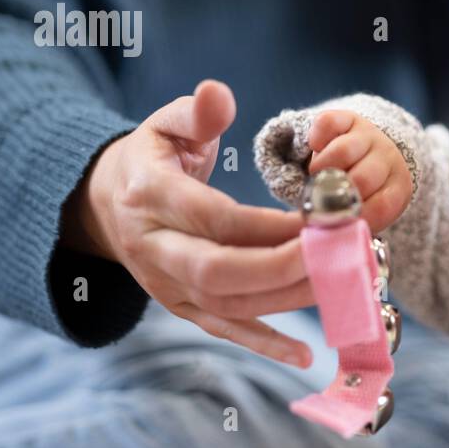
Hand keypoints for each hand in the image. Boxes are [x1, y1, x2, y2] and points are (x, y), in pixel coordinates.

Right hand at [62, 80, 316, 366]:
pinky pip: (226, 329)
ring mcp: (166, 285)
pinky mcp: (181, 308)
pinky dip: (265, 344)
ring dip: (289, 299)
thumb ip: (195, 112)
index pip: (213, 218)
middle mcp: (154, 248)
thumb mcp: (165, 124)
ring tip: (343, 283)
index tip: (317, 220)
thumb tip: (218, 93)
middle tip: (339, 256)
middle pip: (218, 272)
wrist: (105, 203)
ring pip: (229, 304)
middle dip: (281, 269)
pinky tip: (306, 354)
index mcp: (149, 196)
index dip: (266, 225)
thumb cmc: (152, 157)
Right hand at [306, 109, 412, 234]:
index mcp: (398, 186)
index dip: (356, 217)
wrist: (368, 151)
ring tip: (314, 178)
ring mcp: (368, 135)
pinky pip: (327, 123)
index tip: (337, 224)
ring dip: (320, 169)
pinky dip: (316, 138)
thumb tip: (333, 240)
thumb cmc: (364, 191)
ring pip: (342, 152)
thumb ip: (357, 224)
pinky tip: (314, 148)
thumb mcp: (369, 210)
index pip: (381, 206)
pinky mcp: (346, 118)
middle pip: (361, 179)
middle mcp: (387, 157)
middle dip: (335, 194)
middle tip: (321, 201)